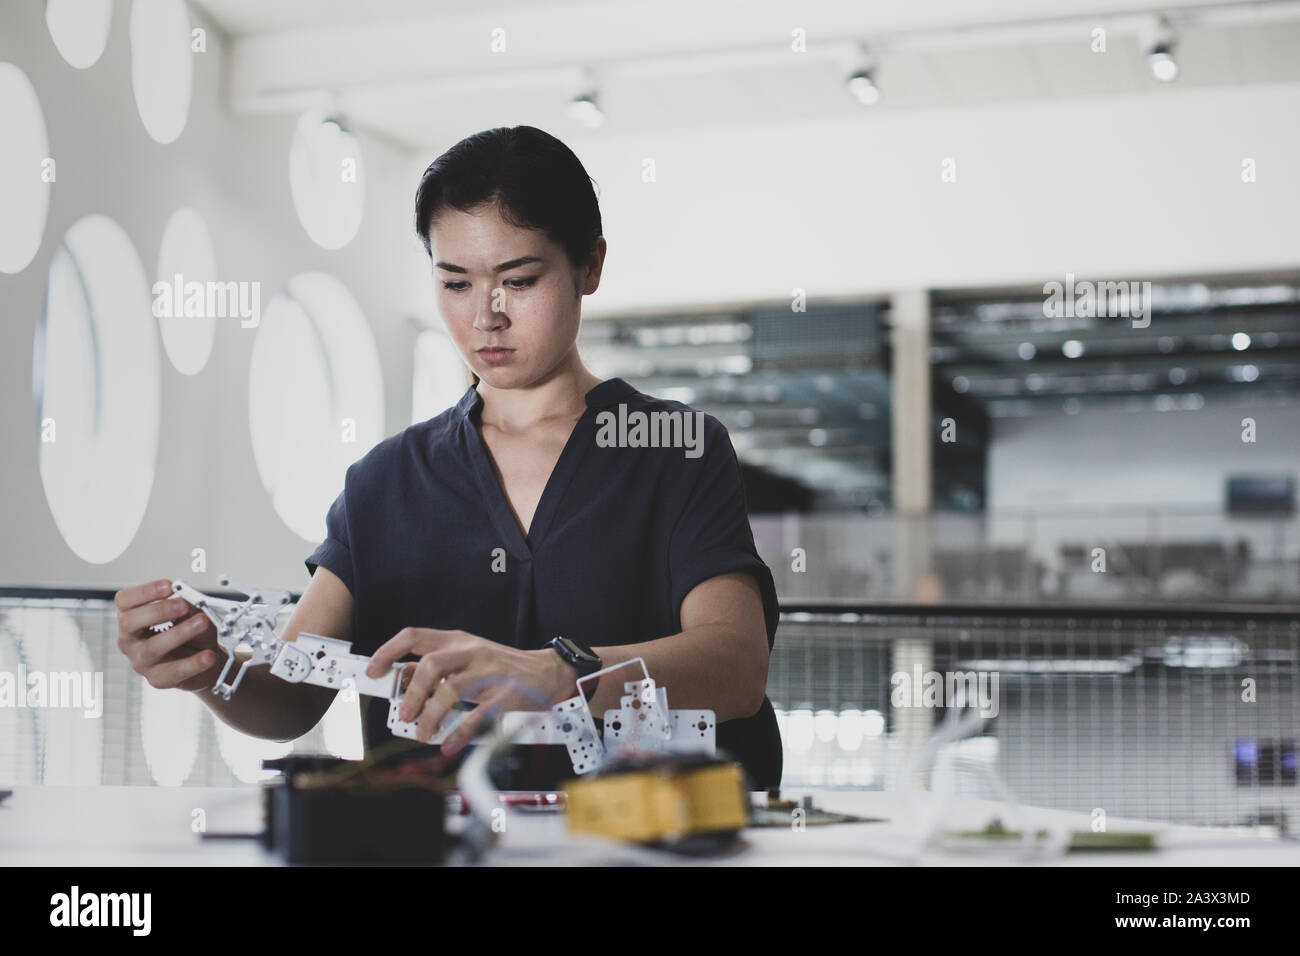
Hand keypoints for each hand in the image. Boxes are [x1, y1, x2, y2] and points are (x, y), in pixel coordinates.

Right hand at [115, 579, 222, 691]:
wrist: (205, 656)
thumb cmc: (192, 629)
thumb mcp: (191, 611)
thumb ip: (187, 604)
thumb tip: (186, 596)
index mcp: (132, 616)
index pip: (124, 600)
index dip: (144, 591)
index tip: (169, 585)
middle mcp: (129, 639)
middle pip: (129, 622)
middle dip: (158, 611)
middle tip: (183, 604)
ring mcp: (141, 660)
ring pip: (152, 648)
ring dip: (179, 633)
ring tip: (202, 622)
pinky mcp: (157, 678)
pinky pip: (174, 671)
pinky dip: (194, 663)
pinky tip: (208, 656)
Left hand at [365, 628, 578, 754]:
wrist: (548, 671)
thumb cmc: (502, 666)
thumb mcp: (468, 656)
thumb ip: (438, 666)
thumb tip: (401, 680)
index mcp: (457, 641)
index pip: (414, 636)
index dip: (388, 652)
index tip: (372, 671)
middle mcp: (471, 653)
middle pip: (431, 665)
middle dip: (411, 693)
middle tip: (404, 715)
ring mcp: (489, 673)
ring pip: (451, 691)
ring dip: (431, 716)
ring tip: (424, 733)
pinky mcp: (505, 696)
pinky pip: (477, 717)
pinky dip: (459, 734)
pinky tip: (449, 745)